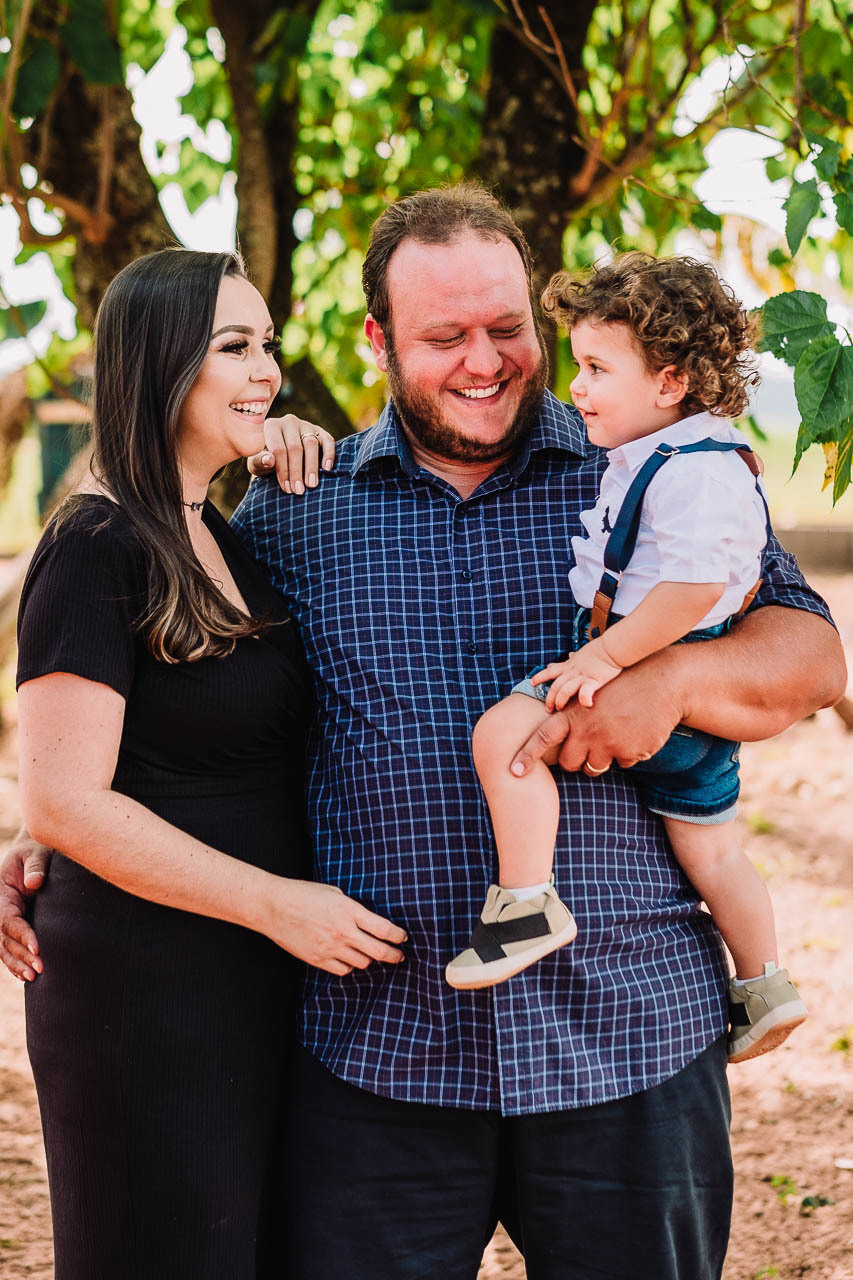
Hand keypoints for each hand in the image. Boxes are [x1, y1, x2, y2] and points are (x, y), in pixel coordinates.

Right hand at [0, 833, 50, 981]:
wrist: (32, 852)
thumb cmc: (36, 850)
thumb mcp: (36, 852)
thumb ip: (36, 866)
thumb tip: (34, 883)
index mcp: (2, 894)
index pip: (9, 919)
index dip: (22, 934)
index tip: (37, 947)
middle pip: (5, 938)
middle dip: (21, 955)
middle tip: (40, 969)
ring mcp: (3, 918)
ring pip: (4, 947)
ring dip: (17, 963)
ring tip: (34, 977)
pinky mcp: (12, 924)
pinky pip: (8, 946)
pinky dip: (14, 962)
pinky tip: (25, 976)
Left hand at [246, 414, 335, 494]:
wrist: (281, 455)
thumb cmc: (266, 461)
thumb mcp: (257, 464)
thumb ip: (260, 462)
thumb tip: (269, 460)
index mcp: (271, 426)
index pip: (278, 449)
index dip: (283, 470)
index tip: (287, 489)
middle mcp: (289, 422)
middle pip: (295, 447)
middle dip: (297, 471)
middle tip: (299, 490)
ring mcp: (306, 425)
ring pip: (312, 444)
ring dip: (312, 466)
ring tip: (311, 484)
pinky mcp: (320, 431)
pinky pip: (328, 440)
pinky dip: (329, 454)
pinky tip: (327, 468)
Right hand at [264, 879, 407, 976]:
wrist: (274, 906)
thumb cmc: (303, 894)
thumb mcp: (334, 892)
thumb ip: (352, 908)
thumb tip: (367, 921)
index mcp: (349, 911)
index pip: (384, 929)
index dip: (398, 936)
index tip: (403, 938)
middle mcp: (343, 931)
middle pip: (378, 952)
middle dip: (394, 956)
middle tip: (399, 956)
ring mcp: (330, 947)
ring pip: (362, 963)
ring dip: (369, 960)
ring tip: (371, 955)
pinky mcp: (318, 959)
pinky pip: (343, 970)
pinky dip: (349, 966)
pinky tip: (349, 958)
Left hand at [512, 647, 683, 777]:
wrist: (663, 683)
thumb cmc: (625, 686)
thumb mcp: (592, 691)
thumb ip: (574, 712)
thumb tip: (556, 726)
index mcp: (575, 713)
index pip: (543, 736)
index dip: (527, 755)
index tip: (515, 771)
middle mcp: (589, 730)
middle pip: (569, 762)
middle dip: (575, 760)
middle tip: (587, 748)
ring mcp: (610, 743)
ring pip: (594, 768)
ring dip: (599, 760)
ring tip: (613, 738)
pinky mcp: (630, 753)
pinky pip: (622, 764)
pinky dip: (626, 754)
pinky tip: (635, 734)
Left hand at [532, 639, 622, 709]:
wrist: (611, 647)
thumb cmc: (599, 650)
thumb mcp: (582, 653)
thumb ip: (574, 657)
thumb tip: (570, 654)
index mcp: (569, 666)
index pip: (550, 671)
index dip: (539, 677)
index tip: (532, 682)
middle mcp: (572, 672)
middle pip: (555, 686)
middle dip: (549, 699)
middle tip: (548, 709)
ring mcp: (582, 676)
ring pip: (564, 690)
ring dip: (560, 701)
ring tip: (559, 709)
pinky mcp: (594, 680)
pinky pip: (585, 692)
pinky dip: (584, 699)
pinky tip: (586, 705)